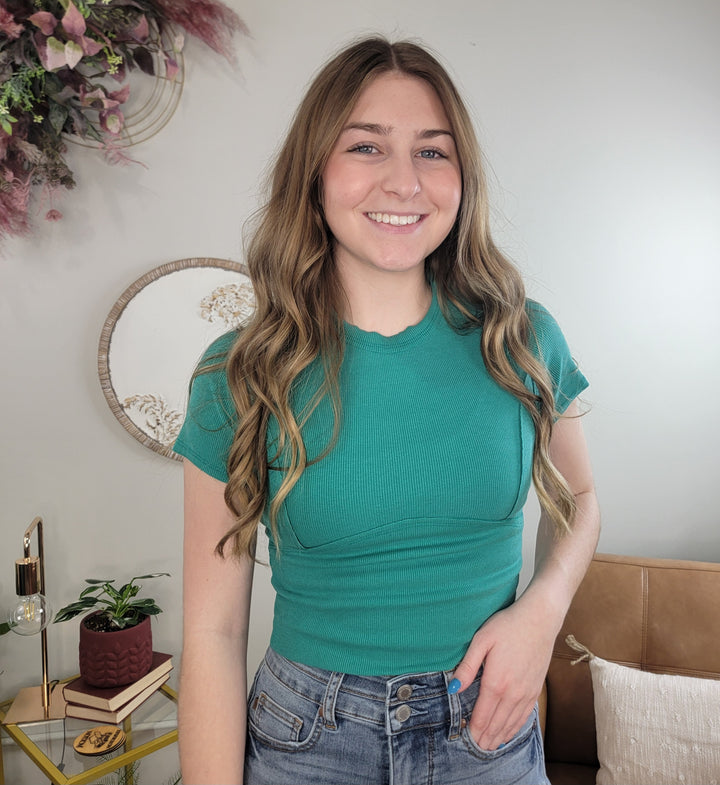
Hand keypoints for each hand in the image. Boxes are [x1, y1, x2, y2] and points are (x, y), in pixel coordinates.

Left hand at [448, 598, 556, 749]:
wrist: (539, 620)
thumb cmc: (507, 626)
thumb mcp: (482, 640)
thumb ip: (467, 666)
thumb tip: (454, 688)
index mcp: (496, 681)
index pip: (482, 714)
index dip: (474, 728)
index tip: (467, 738)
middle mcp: (512, 692)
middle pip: (496, 722)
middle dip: (485, 737)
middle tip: (477, 747)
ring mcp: (526, 692)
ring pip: (511, 722)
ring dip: (499, 736)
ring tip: (490, 746)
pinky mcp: (535, 689)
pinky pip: (525, 715)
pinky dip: (515, 727)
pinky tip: (510, 732)